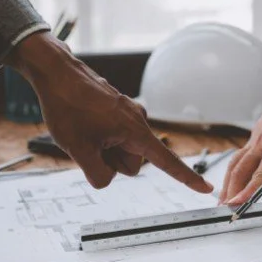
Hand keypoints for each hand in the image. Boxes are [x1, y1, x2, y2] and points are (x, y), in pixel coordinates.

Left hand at [8, 33, 212, 192]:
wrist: (56, 73)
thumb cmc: (68, 106)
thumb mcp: (79, 150)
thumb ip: (98, 175)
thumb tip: (106, 179)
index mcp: (135, 132)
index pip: (167, 162)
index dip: (187, 178)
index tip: (205, 189)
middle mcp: (137, 121)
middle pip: (131, 163)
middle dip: (110, 161)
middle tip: (87, 143)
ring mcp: (127, 114)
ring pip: (120, 149)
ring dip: (102, 148)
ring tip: (82, 129)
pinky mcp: (117, 110)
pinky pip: (112, 134)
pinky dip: (98, 135)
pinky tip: (82, 122)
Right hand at [220, 68, 261, 203]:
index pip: (259, 173)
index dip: (248, 190)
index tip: (239, 202)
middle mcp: (261, 142)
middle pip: (239, 170)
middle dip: (230, 190)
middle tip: (226, 206)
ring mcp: (255, 138)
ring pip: (236, 163)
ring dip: (228, 182)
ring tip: (224, 198)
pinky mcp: (254, 134)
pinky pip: (240, 154)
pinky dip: (234, 169)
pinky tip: (233, 178)